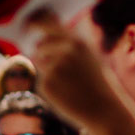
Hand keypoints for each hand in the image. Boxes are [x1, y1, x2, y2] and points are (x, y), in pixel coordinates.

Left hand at [24, 12, 123, 129]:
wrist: (103, 108)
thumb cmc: (97, 82)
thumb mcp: (89, 56)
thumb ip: (69, 44)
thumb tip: (43, 37)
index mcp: (76, 41)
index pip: (47, 25)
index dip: (36, 25)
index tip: (31, 27)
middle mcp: (64, 51)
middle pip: (39, 46)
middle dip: (43, 55)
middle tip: (59, 69)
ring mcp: (54, 67)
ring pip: (38, 63)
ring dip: (46, 70)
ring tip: (66, 82)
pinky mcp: (45, 84)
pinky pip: (40, 80)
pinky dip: (48, 86)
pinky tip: (64, 93)